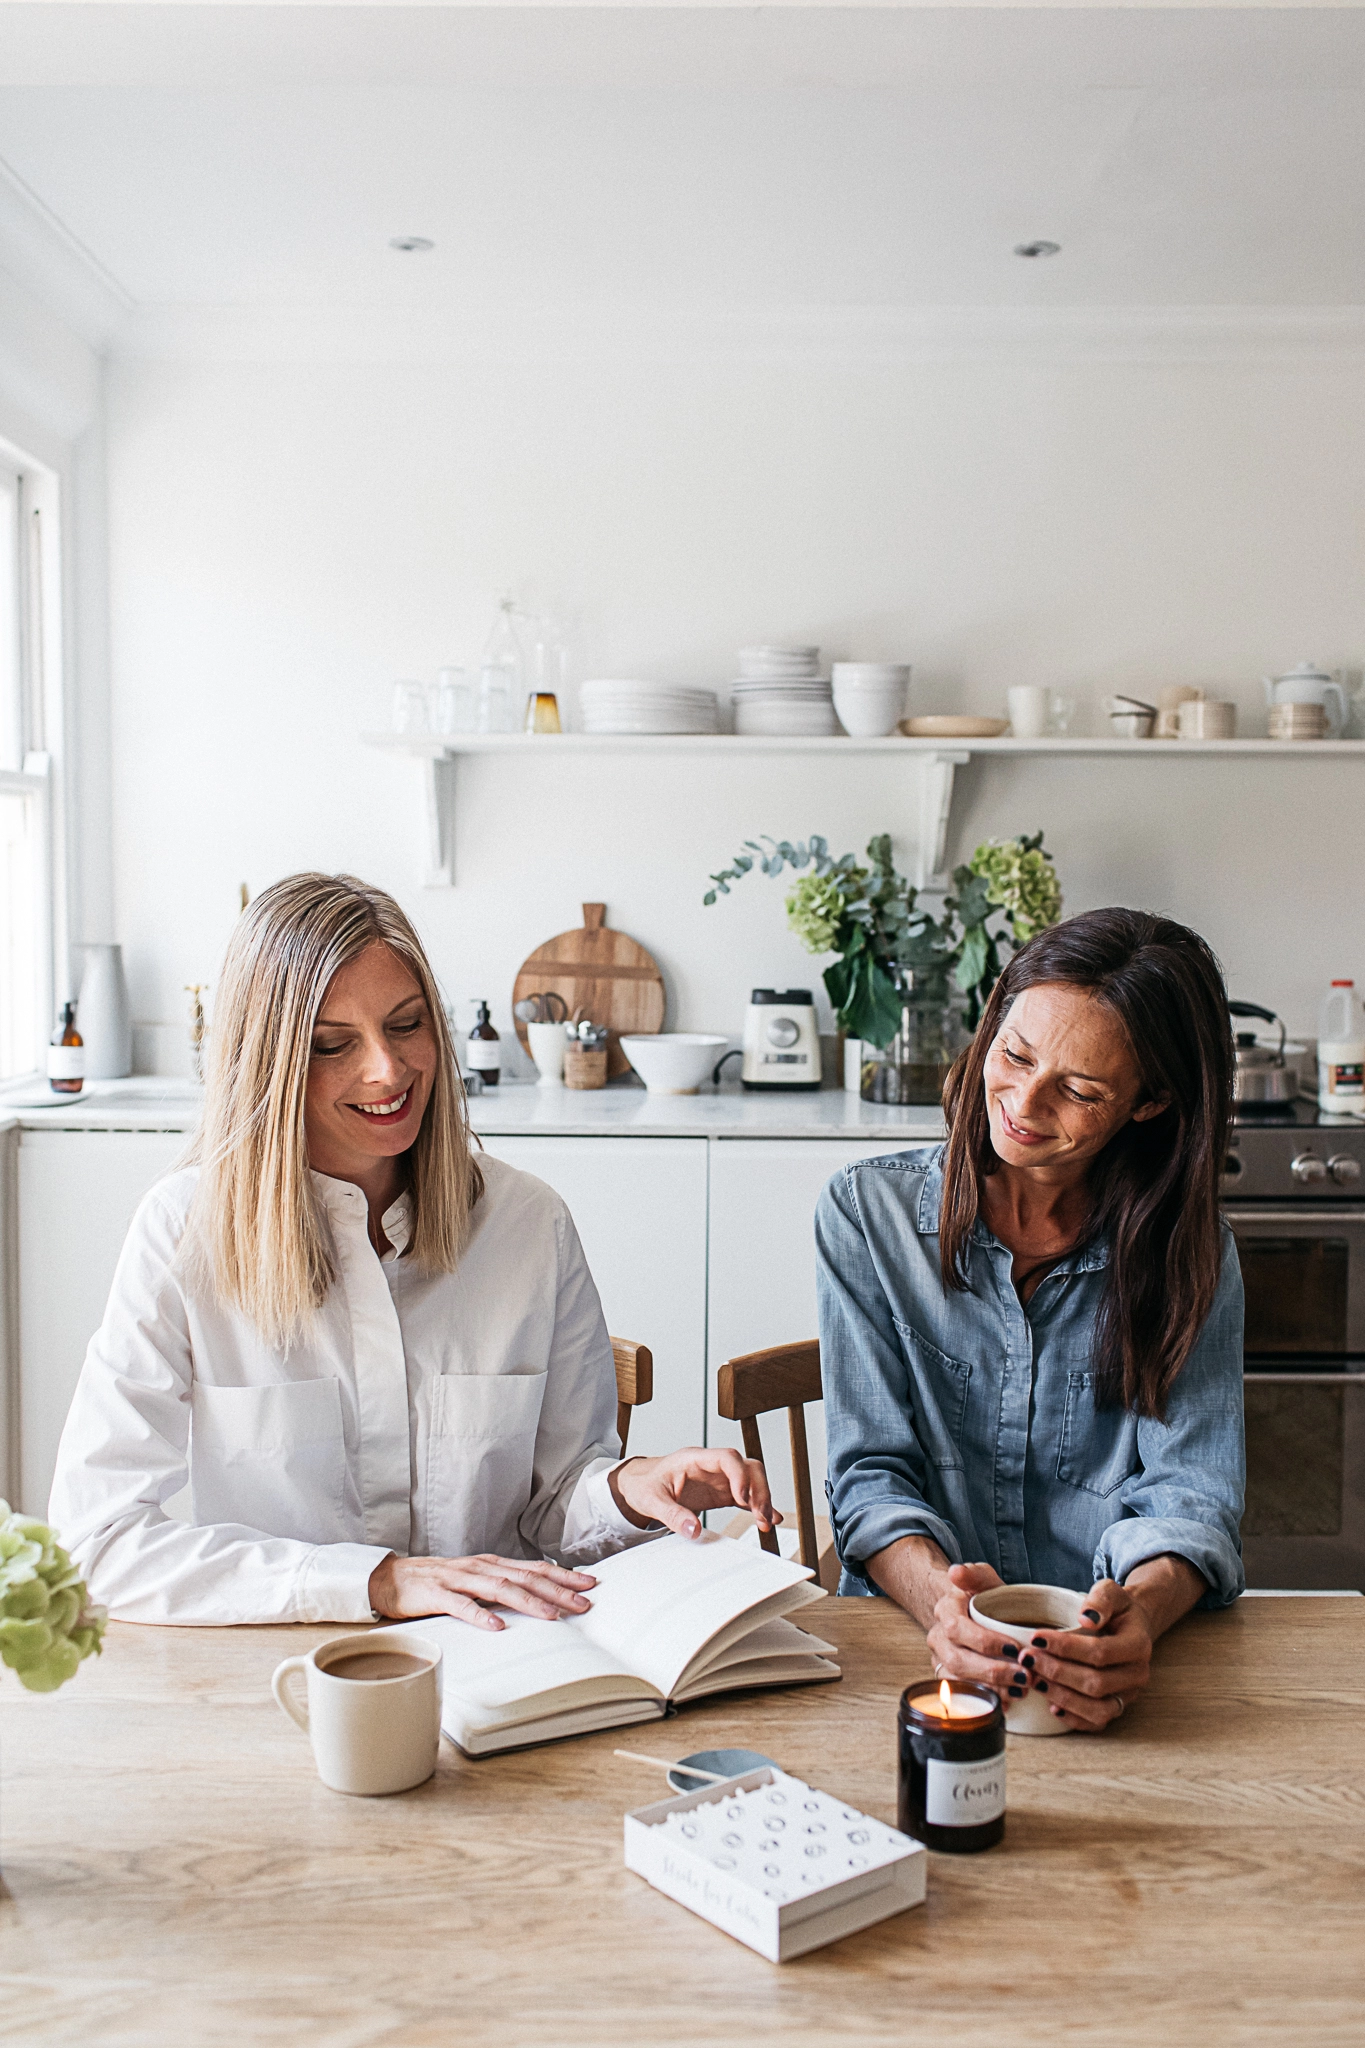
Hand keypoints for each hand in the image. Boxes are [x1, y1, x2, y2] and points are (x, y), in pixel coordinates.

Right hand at [367, 1552, 596, 1631]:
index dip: (563, 1576)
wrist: (390, 1579)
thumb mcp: (474, 1581)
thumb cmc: (437, 1583)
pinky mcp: (436, 1594)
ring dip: (528, 1602)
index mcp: (491, 1564)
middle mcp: (479, 1568)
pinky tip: (497, 1625)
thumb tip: (537, 1596)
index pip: (534, 1568)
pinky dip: (480, 1614)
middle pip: (524, 1577)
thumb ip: (501, 1587)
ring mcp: (458, 1579)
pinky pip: (461, 1605)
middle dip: (557, 1590)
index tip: (590, 1585)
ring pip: (499, 1588)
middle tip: (583, 1603)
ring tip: (552, 1615)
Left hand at [608, 1448, 781, 1539]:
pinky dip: (758, 1507)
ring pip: (752, 1480)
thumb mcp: (652, 1500)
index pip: (727, 1457)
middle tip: (760, 1514)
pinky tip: (767, 1520)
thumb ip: (673, 1515)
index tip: (742, 1497)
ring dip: (762, 1498)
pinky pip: (747, 1496)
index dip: (739, 1475)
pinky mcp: (722, 1493)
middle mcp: (712, 1467)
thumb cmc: (646, 1485)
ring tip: (765, 1522)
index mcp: (694, 1460)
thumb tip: (694, 1531)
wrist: (641, 1485)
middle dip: (759, 1488)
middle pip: (747, 1467)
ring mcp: (720, 1479)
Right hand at [923, 1561, 1026, 1695]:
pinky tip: (1010, 1701)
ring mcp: (941, 1660)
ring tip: (1022, 1688)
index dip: (985, 1642)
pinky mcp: (950, 1679)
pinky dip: (987, 1700)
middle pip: (958, 1660)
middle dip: (993, 1671)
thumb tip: (956, 1572)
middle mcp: (938, 1637)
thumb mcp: (983, 1579)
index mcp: (945, 1611)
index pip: (958, 1628)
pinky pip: (964, 1696)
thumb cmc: (982, 1598)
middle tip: (1024, 1676)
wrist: (970, 1613)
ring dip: (992, 1689)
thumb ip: (974, 1574)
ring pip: (960, 1681)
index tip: (1015, 1648)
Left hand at [1024, 1578, 1155, 1731]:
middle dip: (1057, 1672)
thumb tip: (1086, 1618)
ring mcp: (1128, 1695)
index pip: (1100, 1652)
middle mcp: (1137, 1675)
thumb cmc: (1116, 1609)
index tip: (1036, 1638)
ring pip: (1097, 1710)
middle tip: (1028, 1659)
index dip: (1065, 1648)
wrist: (1131, 1626)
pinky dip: (1073, 1718)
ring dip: (1062, 1697)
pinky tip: (1050, 1705)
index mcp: (1138, 1645)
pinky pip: (1097, 1723)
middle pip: (1096, 1684)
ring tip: (1034, 1680)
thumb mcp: (1111, 1592)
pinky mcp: (1118, 1707)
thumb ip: (1101, 1599)